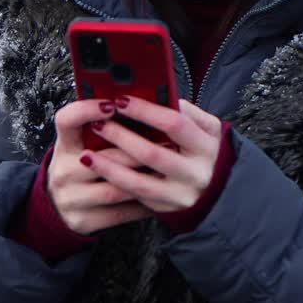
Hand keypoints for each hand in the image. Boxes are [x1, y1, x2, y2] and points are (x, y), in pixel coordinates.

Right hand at [48, 98, 155, 234]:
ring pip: (116, 188)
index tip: (113, 104)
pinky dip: (142, 204)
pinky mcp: (82, 221)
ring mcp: (71, 198)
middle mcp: (62, 171)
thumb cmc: (80, 167)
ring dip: (145, 179)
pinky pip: (120, 213)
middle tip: (167, 141)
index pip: (67, 120)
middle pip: (104, 157)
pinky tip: (159, 194)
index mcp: (64, 145)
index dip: (87, 110)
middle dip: (138, 149)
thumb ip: (103, 129)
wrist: (57, 207)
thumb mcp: (82, 145)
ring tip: (168, 168)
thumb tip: (141, 106)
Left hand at [84, 97, 223, 212]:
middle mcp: (197, 173)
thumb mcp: (205, 127)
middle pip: (152, 154)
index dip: (145, 111)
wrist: (216, 188)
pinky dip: (115, 183)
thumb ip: (186, 111)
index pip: (174, 124)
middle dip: (121, 137)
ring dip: (109, 167)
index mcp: (206, 146)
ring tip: (86, 154)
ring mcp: (182, 195)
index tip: (120, 101)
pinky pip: (136, 197)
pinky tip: (99, 172)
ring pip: (139, 182)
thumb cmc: (202, 148)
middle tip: (98, 124)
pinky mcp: (167, 209)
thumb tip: (155, 93)